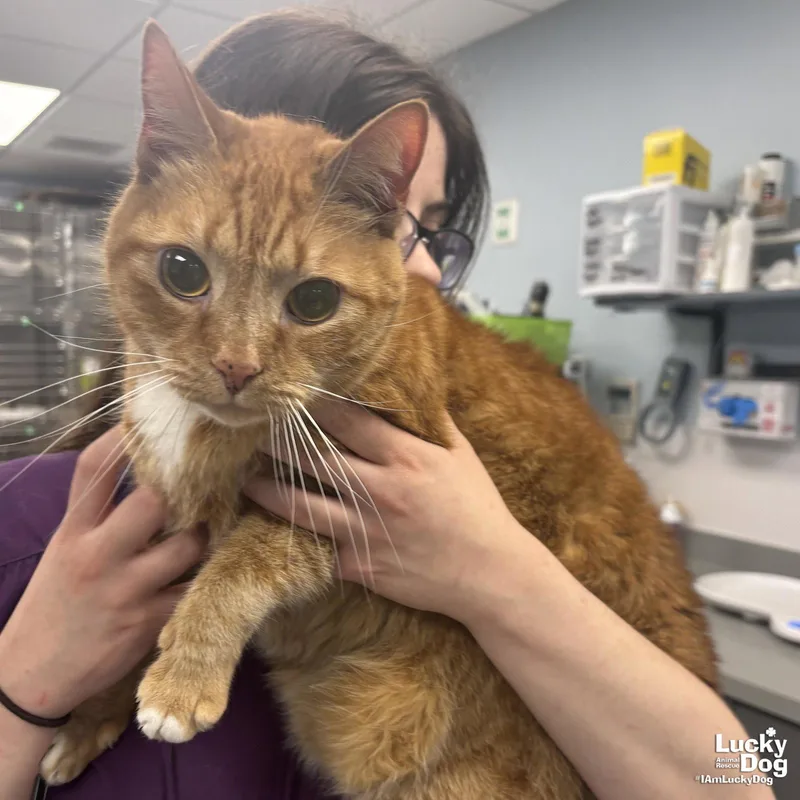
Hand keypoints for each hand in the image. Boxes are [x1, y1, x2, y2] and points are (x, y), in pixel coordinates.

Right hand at [0, 426, 204, 718]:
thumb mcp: (65, 551)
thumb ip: (99, 515)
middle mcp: (98, 555)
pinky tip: (208, 577)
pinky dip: (203, 582)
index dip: (121, 439)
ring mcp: (125, 589)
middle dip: (182, 494)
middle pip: (154, 501)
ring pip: (187, 545)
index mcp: (73, 532)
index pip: (94, 470)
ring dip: (203, 538)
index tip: (146, 422)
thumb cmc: (54, 603)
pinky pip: (192, 590)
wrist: (30, 676)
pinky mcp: (148, 622)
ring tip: (205, 535)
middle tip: (200, 492)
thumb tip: (145, 475)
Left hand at [245, 403, 527, 623]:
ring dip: (266, 490)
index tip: (292, 396)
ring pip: (299, 505)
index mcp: (406, 457)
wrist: (489, 573)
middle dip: (277, 443)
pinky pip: (320, 547)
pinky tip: (273, 530)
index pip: (347, 421)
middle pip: (312, 458)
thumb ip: (431, 424)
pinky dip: (299, 539)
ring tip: (245, 479)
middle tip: (252, 432)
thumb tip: (412, 392)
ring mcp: (365, 530)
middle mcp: (379, 490)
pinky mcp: (358, 566)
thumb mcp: (461, 456)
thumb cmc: (478, 508)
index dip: (315, 406)